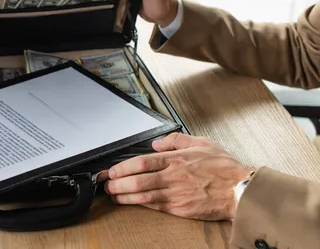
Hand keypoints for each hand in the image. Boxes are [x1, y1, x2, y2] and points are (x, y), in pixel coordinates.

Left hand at [101, 133, 252, 219]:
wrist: (241, 191)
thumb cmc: (224, 168)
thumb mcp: (202, 143)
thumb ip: (176, 140)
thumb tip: (157, 142)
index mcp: (177, 159)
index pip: (143, 162)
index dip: (124, 167)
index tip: (112, 170)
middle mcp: (173, 177)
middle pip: (138, 180)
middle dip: (118, 183)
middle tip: (107, 184)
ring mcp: (176, 194)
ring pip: (144, 196)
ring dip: (125, 196)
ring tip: (113, 194)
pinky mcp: (181, 209)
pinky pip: (156, 206)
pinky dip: (141, 204)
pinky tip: (131, 202)